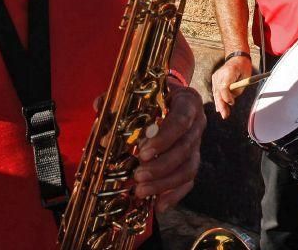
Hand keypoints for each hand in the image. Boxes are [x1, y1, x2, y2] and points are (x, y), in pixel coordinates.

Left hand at [133, 84, 205, 211]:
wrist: (172, 97)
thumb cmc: (155, 94)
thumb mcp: (142, 92)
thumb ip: (121, 99)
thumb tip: (98, 106)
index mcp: (188, 102)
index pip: (181, 120)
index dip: (164, 138)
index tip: (143, 151)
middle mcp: (198, 123)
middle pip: (185, 148)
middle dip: (161, 165)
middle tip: (137, 175)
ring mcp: (198, 143)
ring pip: (189, 168)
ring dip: (165, 183)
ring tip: (141, 191)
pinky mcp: (194, 159)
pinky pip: (189, 180)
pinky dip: (175, 194)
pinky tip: (158, 205)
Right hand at [211, 56, 252, 119]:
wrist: (237, 57)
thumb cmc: (243, 67)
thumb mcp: (246, 77)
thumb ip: (238, 89)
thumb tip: (231, 100)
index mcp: (228, 72)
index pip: (224, 87)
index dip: (227, 96)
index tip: (232, 103)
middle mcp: (219, 74)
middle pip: (218, 91)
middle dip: (221, 104)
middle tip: (225, 115)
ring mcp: (216, 77)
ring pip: (216, 93)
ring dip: (219, 103)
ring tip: (223, 114)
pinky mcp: (214, 79)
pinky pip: (216, 91)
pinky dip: (218, 99)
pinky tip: (219, 108)